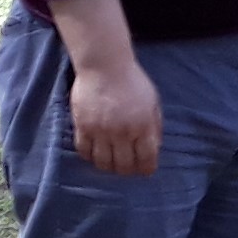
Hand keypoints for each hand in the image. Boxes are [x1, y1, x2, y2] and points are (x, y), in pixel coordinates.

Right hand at [70, 54, 162, 176]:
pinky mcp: (82, 126)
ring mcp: (101, 131)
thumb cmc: (132, 82)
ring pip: (102, 163)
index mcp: (144, 126)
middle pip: (123, 166)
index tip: (144, 170)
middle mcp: (123, 132)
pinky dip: (90, 156)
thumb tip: (154, 148)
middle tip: (126, 167)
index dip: (146, 169)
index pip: (146, 160)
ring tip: (110, 161)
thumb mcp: (153, 102)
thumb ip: (154, 126)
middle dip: (127, 171)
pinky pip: (84, 151)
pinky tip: (94, 152)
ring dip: (108, 166)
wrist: (104, 66)